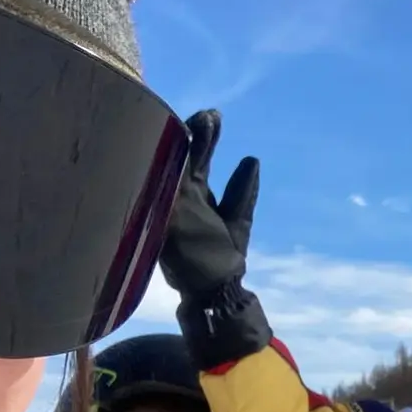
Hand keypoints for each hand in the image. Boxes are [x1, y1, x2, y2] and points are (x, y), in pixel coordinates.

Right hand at [158, 109, 271, 368]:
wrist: (215, 295)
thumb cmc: (224, 258)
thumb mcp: (238, 220)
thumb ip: (243, 192)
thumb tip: (252, 159)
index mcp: (196, 193)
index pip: (197, 157)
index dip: (205, 137)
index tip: (214, 116)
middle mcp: (178, 198)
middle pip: (180, 161)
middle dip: (190, 138)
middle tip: (203, 117)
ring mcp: (168, 213)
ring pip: (168, 176)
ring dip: (176, 154)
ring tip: (189, 128)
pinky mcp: (164, 231)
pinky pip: (159, 203)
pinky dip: (160, 183)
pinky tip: (164, 163)